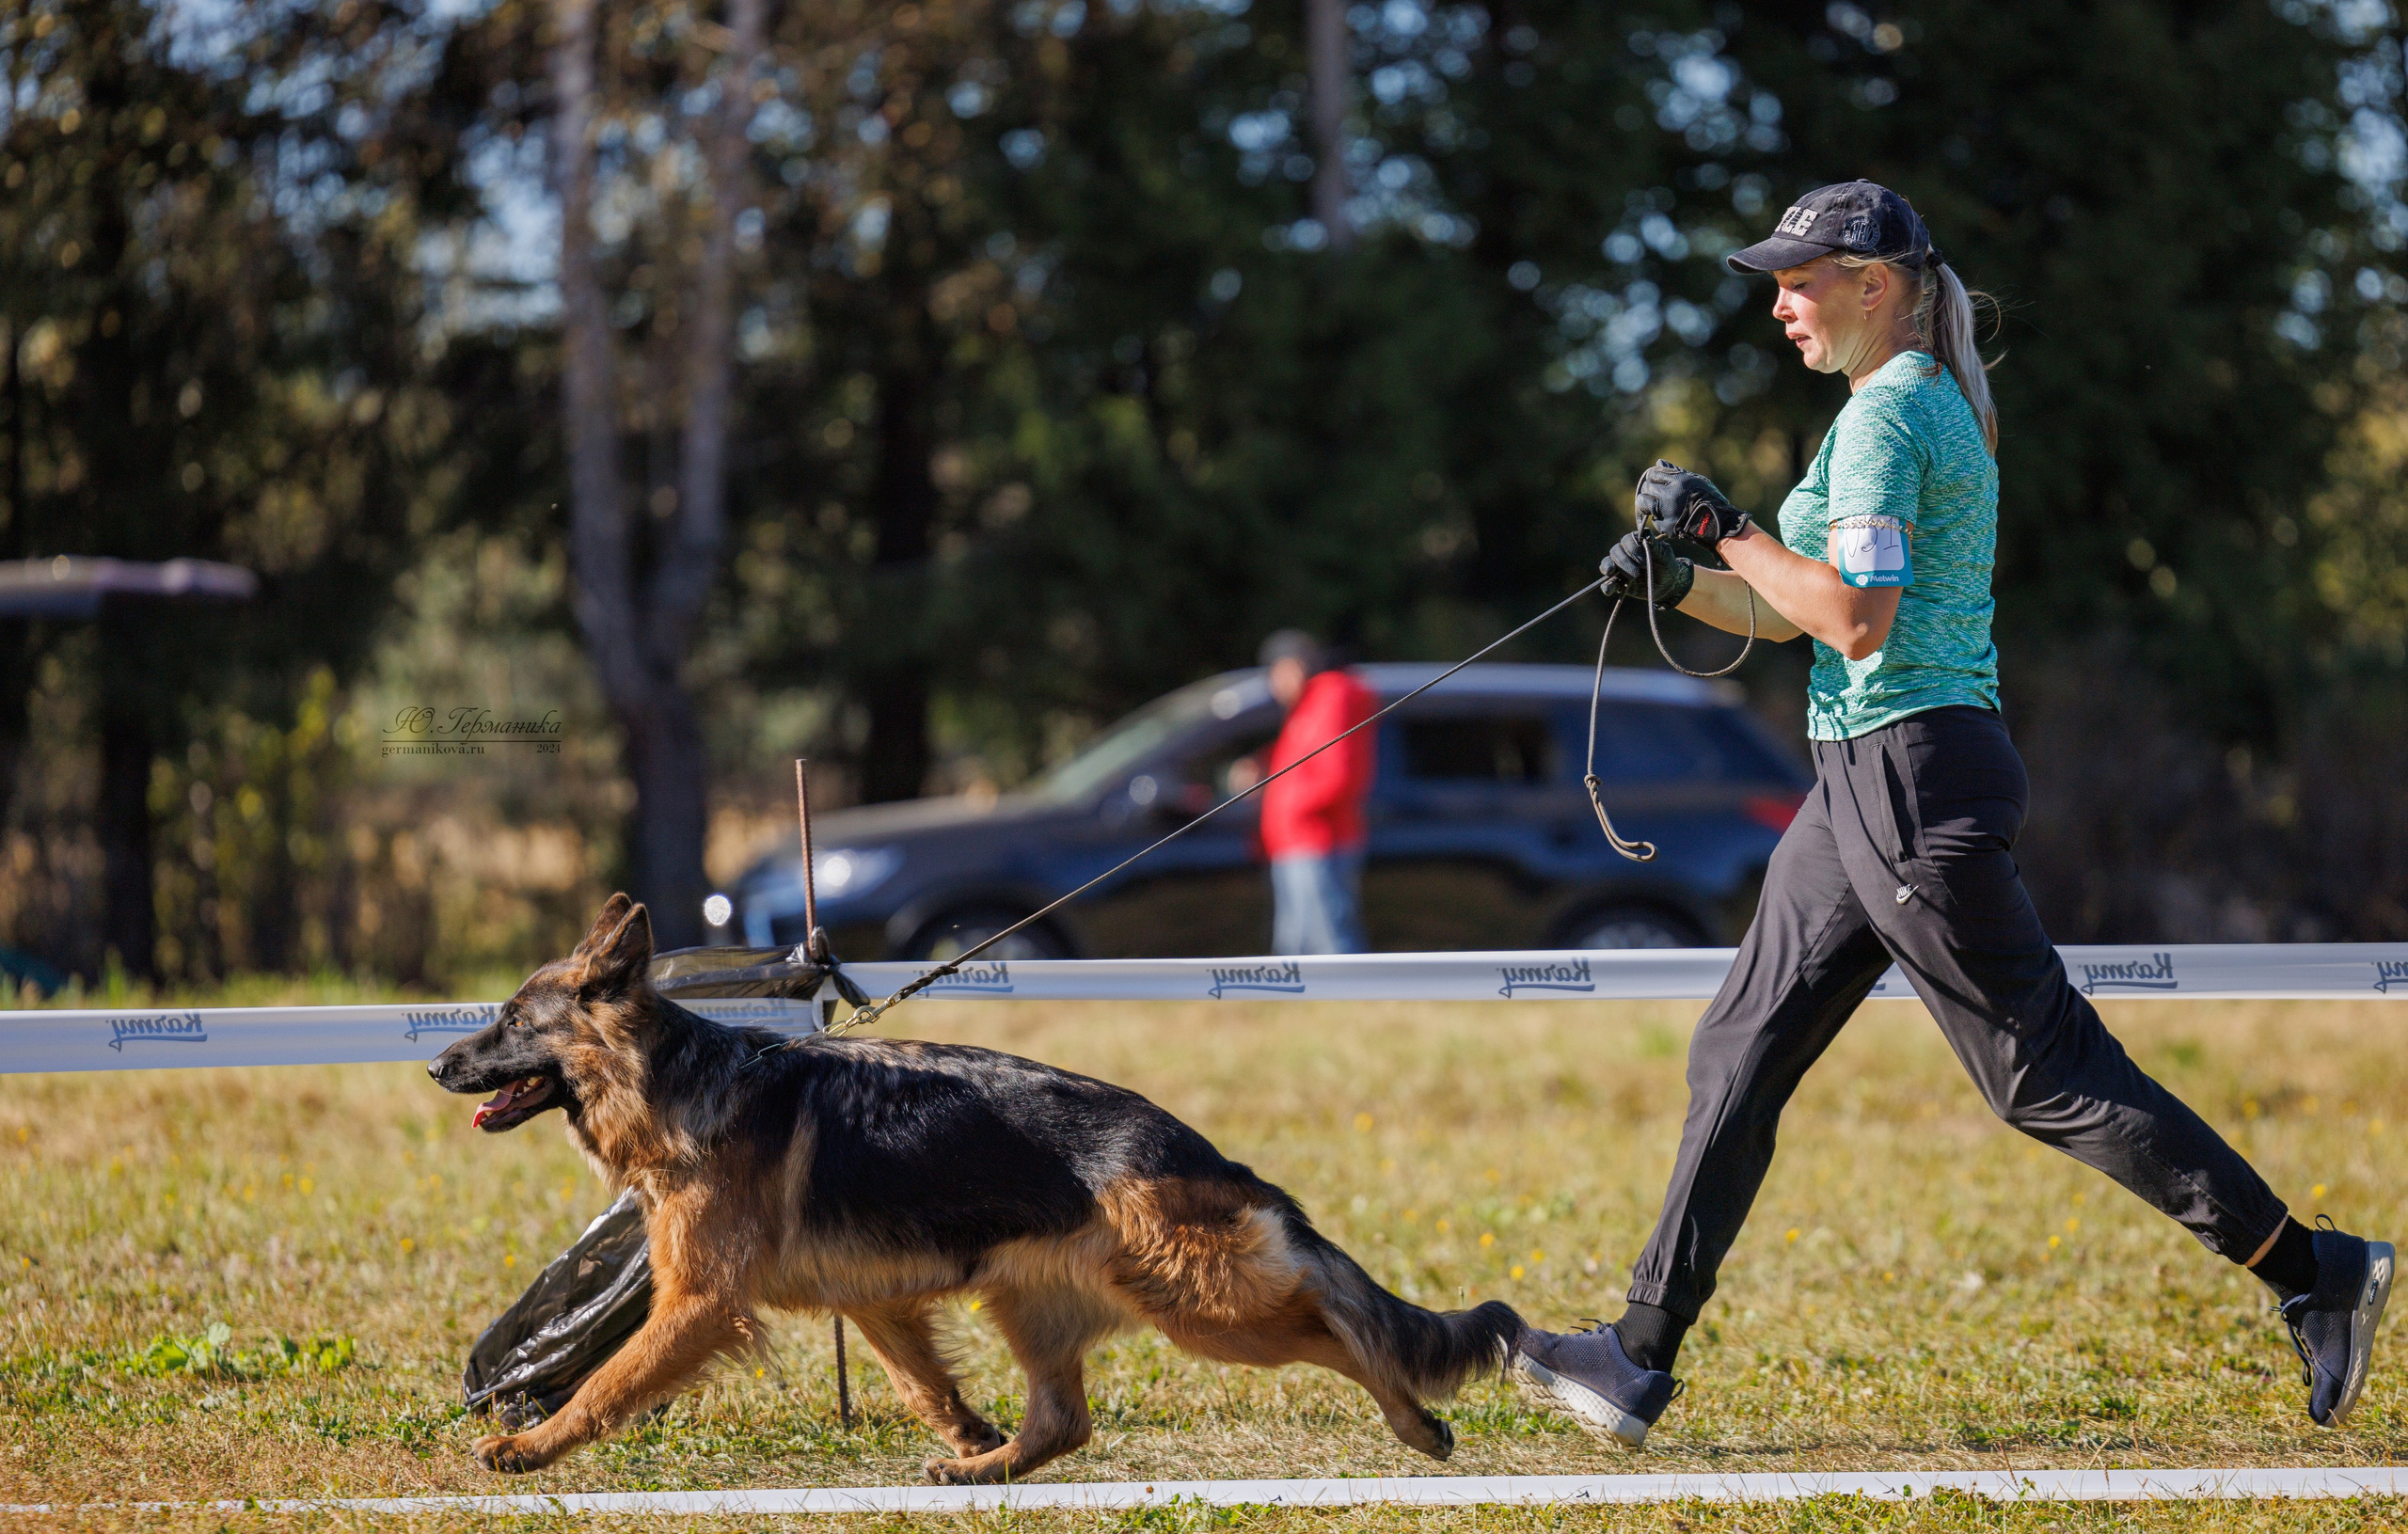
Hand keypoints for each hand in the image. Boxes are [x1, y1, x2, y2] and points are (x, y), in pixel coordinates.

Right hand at [1599, 530, 1692, 607]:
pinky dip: (1606, 585)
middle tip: (1637, 573)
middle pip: (1615, 552)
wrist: (1669, 584)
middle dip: (1624, 561)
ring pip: (1607, 564)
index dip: (1632, 549)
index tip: (1644, 563)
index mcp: (1636, 543)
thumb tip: (1646, 533)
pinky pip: (1607, 583)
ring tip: (1612, 572)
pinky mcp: (1618, 583)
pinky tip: (1609, 589)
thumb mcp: (1664, 554)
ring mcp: (1620, 568)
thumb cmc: (1667, 565)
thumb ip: (1654, 545)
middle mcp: (1625, 554)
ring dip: (1609, 568)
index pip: (1626, 541)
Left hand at [1635, 459, 1749, 548]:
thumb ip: (1676, 472)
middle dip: (1649, 488)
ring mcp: (1666, 511)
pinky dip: (1657, 516)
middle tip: (1655, 492)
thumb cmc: (1709, 499)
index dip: (1653, 476)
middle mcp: (1670, 495)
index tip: (1656, 479)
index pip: (1654, 473)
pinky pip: (1653, 518)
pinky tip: (1666, 515)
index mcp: (1679, 482)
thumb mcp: (1695, 480)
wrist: (1716, 523)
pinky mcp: (1665, 526)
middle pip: (1647, 487)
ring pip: (1643, 502)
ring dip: (1646, 502)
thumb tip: (1659, 462)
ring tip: (1654, 504)